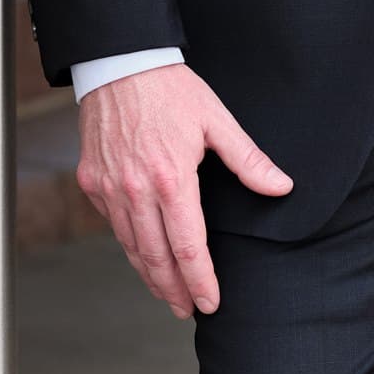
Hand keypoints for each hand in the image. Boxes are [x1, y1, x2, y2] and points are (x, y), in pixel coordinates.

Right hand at [74, 63, 292, 317]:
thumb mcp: (216, 120)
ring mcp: (109, 188)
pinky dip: (129, 245)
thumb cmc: (169, 89)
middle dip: (173, 291)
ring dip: (150, 275)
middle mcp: (135, 190)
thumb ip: (248, 159)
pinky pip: (112, 225)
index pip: (187, 247)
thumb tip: (281, 187)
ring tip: (167, 293)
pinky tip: (143, 253)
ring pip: (130, 247)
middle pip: (155, 258)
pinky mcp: (92, 181)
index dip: (200, 279)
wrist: (119, 62)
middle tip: (187, 310)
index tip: (210, 301)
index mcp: (171, 178)